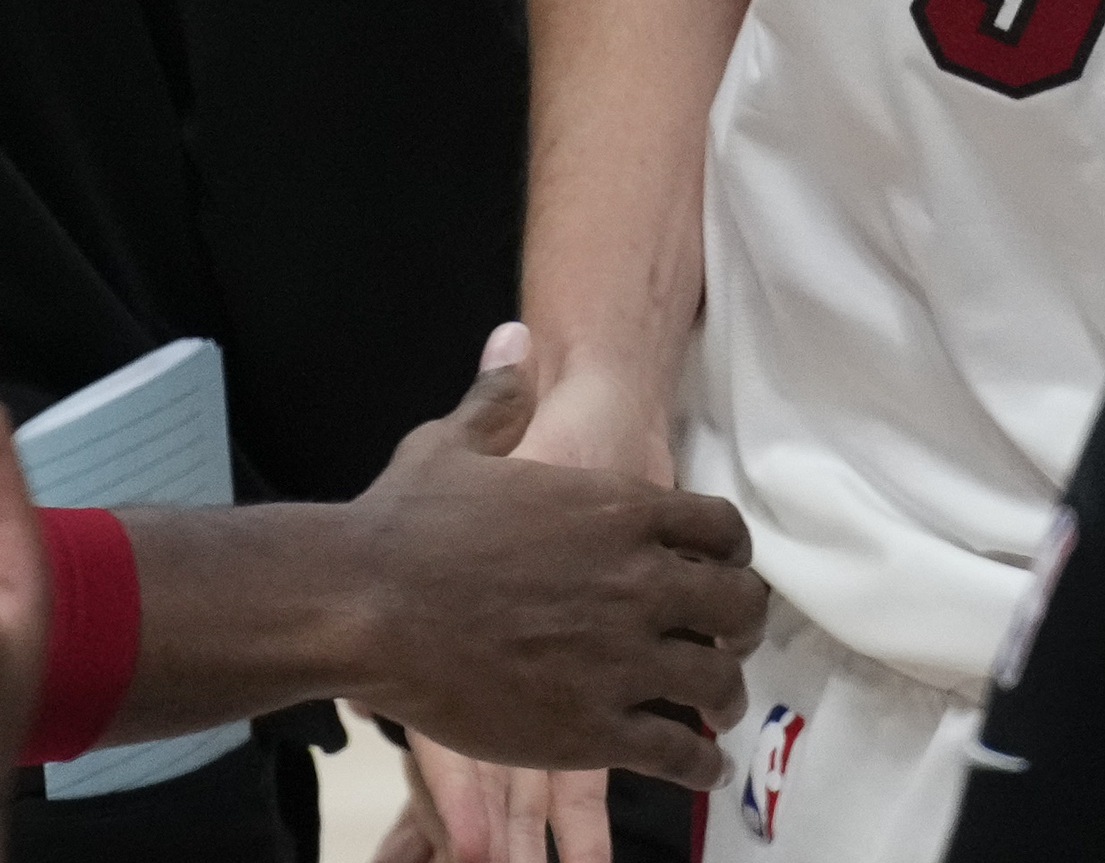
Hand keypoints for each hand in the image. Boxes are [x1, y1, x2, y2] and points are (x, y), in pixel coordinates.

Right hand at [340, 331, 753, 859]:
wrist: (363, 606)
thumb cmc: (403, 525)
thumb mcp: (454, 444)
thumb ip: (499, 399)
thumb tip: (513, 339)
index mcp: (617, 509)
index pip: (721, 529)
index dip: (728, 556)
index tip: (719, 576)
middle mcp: (636, 580)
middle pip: (739, 607)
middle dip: (741, 627)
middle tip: (726, 645)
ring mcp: (620, 657)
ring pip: (719, 683)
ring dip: (724, 698)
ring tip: (713, 713)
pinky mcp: (593, 727)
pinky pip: (678, 751)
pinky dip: (696, 763)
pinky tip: (693, 764)